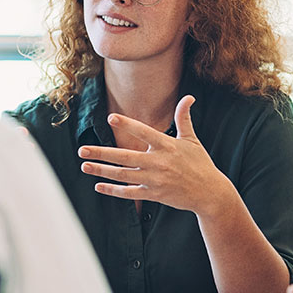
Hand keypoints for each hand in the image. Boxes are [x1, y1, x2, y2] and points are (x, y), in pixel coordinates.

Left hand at [77, 95, 232, 213]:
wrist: (210, 193)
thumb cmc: (200, 164)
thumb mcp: (192, 140)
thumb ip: (184, 118)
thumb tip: (188, 97)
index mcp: (167, 146)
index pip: (144, 132)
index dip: (127, 124)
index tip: (110, 118)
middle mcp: (159, 163)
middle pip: (125, 157)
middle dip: (102, 153)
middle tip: (82, 149)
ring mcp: (155, 180)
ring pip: (123, 175)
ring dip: (102, 171)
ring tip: (85, 165)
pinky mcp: (154, 195)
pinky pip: (130, 193)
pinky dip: (113, 191)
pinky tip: (98, 186)